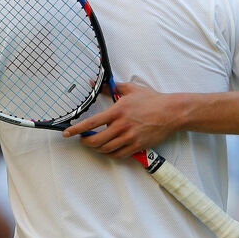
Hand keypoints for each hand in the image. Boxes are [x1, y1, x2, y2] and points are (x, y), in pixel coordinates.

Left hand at [62, 82, 178, 156]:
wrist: (171, 112)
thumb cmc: (151, 100)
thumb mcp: (130, 89)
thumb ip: (111, 87)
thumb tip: (95, 82)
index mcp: (117, 111)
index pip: (91, 123)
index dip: (76, 130)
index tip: (67, 133)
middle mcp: (121, 126)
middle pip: (96, 141)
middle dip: (85, 143)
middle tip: (83, 140)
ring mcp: (130, 137)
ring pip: (106, 149)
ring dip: (97, 149)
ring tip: (96, 144)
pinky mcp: (137, 146)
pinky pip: (119, 155)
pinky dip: (111, 154)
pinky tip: (109, 149)